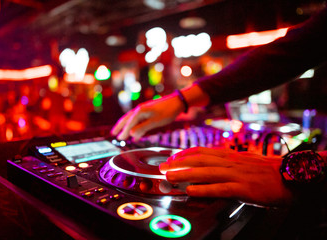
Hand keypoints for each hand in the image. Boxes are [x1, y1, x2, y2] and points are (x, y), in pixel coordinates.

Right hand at [111, 93, 183, 140]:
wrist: (178, 102)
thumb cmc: (167, 112)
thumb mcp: (155, 122)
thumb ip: (142, 128)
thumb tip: (130, 134)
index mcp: (140, 111)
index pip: (129, 123)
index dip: (123, 131)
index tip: (119, 138)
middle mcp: (140, 110)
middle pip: (127, 119)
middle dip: (120, 127)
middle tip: (113, 134)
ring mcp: (144, 111)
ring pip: (133, 120)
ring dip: (127, 127)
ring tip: (122, 134)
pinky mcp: (149, 112)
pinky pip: (139, 121)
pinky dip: (136, 127)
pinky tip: (137, 134)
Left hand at [159, 147, 293, 206]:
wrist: (290, 175)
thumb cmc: (267, 170)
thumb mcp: (244, 161)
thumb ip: (228, 161)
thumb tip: (212, 163)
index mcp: (230, 155)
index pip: (201, 151)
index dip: (184, 154)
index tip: (171, 158)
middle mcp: (230, 162)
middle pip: (199, 160)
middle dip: (178, 163)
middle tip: (163, 168)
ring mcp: (236, 174)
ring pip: (206, 172)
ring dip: (185, 174)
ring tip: (170, 177)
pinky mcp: (244, 188)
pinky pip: (220, 188)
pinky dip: (204, 189)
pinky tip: (191, 191)